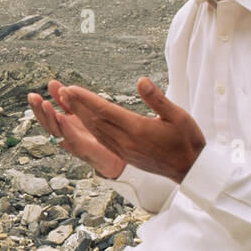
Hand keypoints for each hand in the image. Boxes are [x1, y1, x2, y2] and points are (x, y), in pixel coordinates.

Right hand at [27, 79, 124, 178]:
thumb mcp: (78, 113)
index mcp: (63, 127)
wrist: (113, 157)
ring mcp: (72, 143)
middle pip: (48, 124)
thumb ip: (65, 100)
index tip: (32, 95)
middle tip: (33, 98)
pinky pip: (72, 137)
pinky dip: (65, 127)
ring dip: (50, 117)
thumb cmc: (95, 136)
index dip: (38, 107)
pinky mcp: (83, 148)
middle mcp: (65, 136)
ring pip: (57, 131)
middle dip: (39, 111)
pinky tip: (60, 116)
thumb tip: (51, 83)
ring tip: (45, 104)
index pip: (46, 117)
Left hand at [56, 76, 205, 182]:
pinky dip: (89, 129)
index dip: (85, 99)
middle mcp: (125, 142)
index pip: (104, 111)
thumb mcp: (177, 115)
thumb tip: (141, 81)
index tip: (70, 89)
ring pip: (95, 132)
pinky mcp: (124, 156)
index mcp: (137, 130)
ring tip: (68, 103)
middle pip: (94, 122)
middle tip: (61, 92)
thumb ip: (156, 98)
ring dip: (79, 117)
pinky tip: (84, 122)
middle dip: (76, 106)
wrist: (190, 169)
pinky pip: (101, 141)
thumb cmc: (187, 140)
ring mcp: (123, 151)